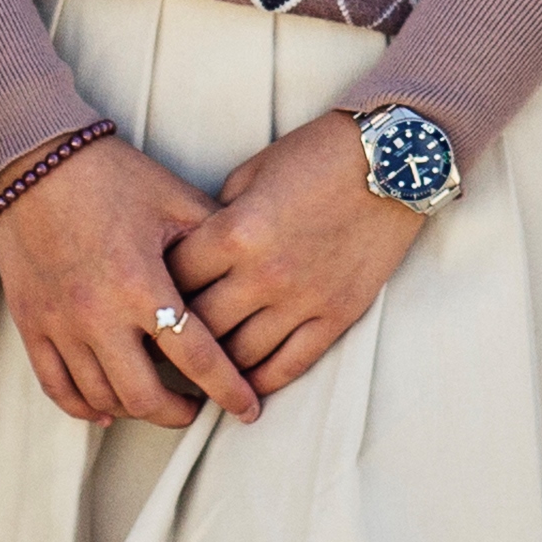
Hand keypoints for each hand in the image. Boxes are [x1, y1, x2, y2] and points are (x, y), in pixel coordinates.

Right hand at [0, 137, 252, 428]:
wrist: (35, 161)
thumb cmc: (112, 176)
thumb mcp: (175, 200)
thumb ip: (214, 243)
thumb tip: (250, 274)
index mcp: (143, 284)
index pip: (197, 356)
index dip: (228, 389)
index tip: (247, 408)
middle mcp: (99, 314)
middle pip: (145, 396)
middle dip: (179, 413)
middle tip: (199, 407)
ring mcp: (60, 324)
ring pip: (101, 397)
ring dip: (136, 410)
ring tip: (158, 401)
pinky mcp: (31, 324)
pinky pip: (57, 387)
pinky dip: (84, 406)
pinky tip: (106, 408)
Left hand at [165, 114, 433, 400]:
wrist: (393, 160)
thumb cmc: (317, 156)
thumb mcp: (251, 174)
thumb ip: (217, 220)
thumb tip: (194, 260)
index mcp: (235, 232)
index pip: (174, 281)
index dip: (156, 291)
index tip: (148, 300)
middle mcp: (264, 274)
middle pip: (200, 328)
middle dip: (177, 338)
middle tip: (163, 347)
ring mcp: (303, 299)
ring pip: (240, 357)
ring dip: (216, 368)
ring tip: (199, 372)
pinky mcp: (337, 315)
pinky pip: (290, 364)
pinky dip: (262, 382)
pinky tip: (244, 385)